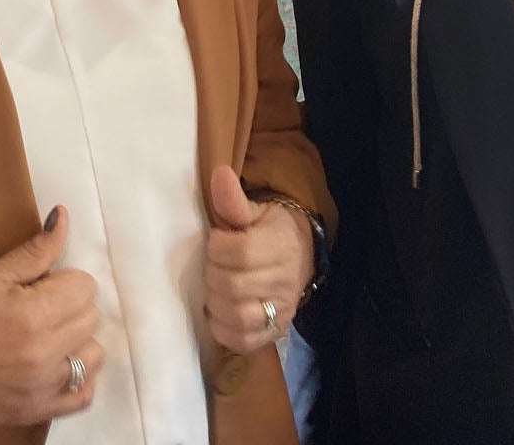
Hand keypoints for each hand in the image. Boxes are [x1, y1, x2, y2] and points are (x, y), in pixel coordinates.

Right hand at [0, 206, 103, 425]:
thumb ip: (35, 251)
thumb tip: (62, 217)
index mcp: (34, 314)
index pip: (86, 287)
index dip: (64, 281)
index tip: (40, 287)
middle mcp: (45, 353)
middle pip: (91, 318)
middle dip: (70, 307)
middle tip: (38, 310)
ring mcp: (44, 386)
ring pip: (92, 355)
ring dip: (76, 343)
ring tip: (46, 338)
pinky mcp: (37, 410)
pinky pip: (83, 396)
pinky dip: (78, 380)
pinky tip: (56, 367)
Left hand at [202, 165, 313, 354]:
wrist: (300, 255)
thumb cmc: (269, 230)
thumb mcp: (254, 210)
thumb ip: (233, 199)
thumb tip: (218, 174)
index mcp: (281, 244)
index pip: (239, 253)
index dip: (216, 247)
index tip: (216, 241)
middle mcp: (286, 280)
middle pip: (233, 286)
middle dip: (212, 274)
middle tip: (213, 265)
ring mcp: (283, 309)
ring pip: (238, 316)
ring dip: (216, 302)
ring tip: (216, 288)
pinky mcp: (276, 332)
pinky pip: (244, 340)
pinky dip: (224, 329)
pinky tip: (221, 312)